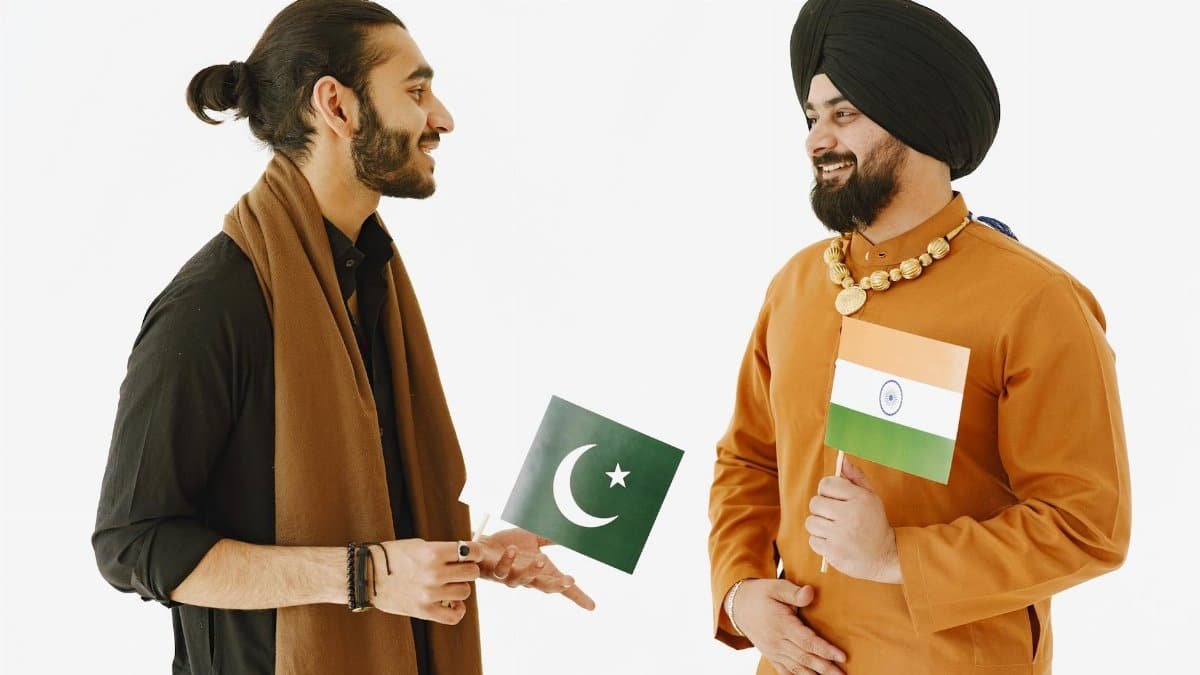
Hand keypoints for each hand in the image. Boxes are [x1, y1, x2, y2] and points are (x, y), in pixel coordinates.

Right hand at [367, 539, 482, 624]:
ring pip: (465, 592)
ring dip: (460, 588)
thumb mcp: (419, 545)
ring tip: (450, 586)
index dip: (476, 552)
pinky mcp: (423, 611)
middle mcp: (434, 573)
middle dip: (469, 570)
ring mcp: (429, 593)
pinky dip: (457, 611)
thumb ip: (442, 550)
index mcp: (433, 552)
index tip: (473, 554)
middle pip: (472, 572)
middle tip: (460, 570)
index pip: (472, 551)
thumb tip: (465, 553)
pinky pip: (454, 616)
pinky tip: (452, 604)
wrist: (366, 575)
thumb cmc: (392, 557)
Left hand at [479, 528, 594, 610]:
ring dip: (533, 570)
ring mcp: (510, 577)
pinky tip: (511, 550)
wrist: (482, 546)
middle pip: (545, 587)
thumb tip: (570, 533)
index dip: (576, 597)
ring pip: (522, 580)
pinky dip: (507, 560)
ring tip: (541, 558)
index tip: (592, 606)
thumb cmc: (508, 545)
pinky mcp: (494, 571)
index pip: (561, 586)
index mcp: (539, 572)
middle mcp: (526, 578)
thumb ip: (550, 538)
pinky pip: (501, 570)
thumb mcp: (533, 539)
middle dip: (557, 585)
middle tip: (570, 580)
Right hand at [732, 579, 846, 674]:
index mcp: (781, 624)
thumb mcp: (776, 587)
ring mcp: (774, 651)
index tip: (842, 657)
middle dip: (826, 668)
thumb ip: (794, 592)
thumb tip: (810, 593)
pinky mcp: (772, 656)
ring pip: (798, 668)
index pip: (806, 641)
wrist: (739, 607)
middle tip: (843, 674)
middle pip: (805, 658)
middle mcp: (777, 642)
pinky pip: (786, 672)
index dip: (825, 650)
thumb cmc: (762, 595)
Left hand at [805, 460, 901, 582]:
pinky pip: (812, 540)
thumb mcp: (871, 496)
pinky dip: (820, 542)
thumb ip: (856, 477)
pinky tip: (834, 542)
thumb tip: (842, 459)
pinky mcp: (834, 552)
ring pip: (811, 522)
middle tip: (834, 516)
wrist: (885, 555)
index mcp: (859, 498)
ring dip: (819, 526)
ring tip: (834, 529)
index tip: (833, 498)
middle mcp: (850, 515)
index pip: (826, 484)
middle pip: (815, 503)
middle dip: (822, 509)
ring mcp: (841, 535)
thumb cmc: (874, 522)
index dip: (826, 490)